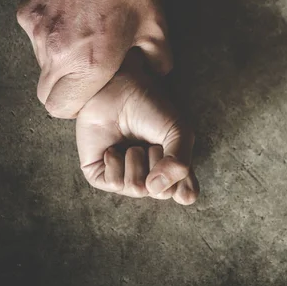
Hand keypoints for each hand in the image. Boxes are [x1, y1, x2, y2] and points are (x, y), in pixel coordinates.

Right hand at [17, 0, 172, 118]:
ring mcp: (36, 31)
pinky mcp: (26, 12)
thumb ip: (158, 60)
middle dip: (67, 90)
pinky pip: (36, 37)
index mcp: (89, 63)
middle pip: (46, 93)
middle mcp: (56, 52)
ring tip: (86, 37)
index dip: (76, 106)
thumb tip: (158, 72)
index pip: (62, 108)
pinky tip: (74, 16)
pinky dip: (52, 35)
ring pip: (41, 64)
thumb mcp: (157, 25)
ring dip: (61, 60)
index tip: (91, 94)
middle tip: (89, 71)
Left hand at [76, 50, 197, 203]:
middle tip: (153, 144)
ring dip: (137, 160)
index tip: (182, 172)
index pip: (185, 194)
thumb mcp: (178, 132)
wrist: (118, 91)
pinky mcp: (101, 176)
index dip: (184, 187)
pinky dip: (116, 162)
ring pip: (137, 188)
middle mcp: (150, 177)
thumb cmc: (151, 108)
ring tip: (133, 143)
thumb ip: (179, 164)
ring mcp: (126, 177)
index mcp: (172, 169)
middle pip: (162, 193)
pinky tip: (113, 148)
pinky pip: (114, 183)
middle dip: (159, 164)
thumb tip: (155, 189)